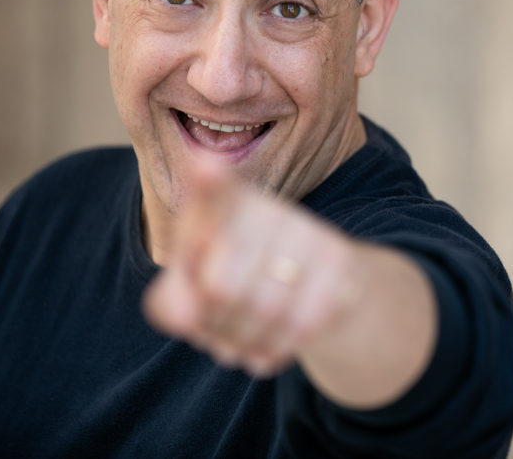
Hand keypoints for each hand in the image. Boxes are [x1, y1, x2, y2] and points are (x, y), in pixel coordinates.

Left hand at [143, 156, 362, 378]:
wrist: (312, 289)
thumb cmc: (232, 282)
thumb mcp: (188, 289)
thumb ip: (170, 302)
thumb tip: (187, 316)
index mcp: (223, 205)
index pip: (215, 192)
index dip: (209, 182)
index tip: (204, 166)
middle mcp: (270, 211)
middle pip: (221, 288)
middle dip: (212, 321)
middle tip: (213, 321)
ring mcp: (310, 235)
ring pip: (264, 311)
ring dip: (243, 340)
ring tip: (239, 335)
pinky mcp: (342, 265)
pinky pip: (302, 325)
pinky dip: (277, 347)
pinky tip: (270, 340)